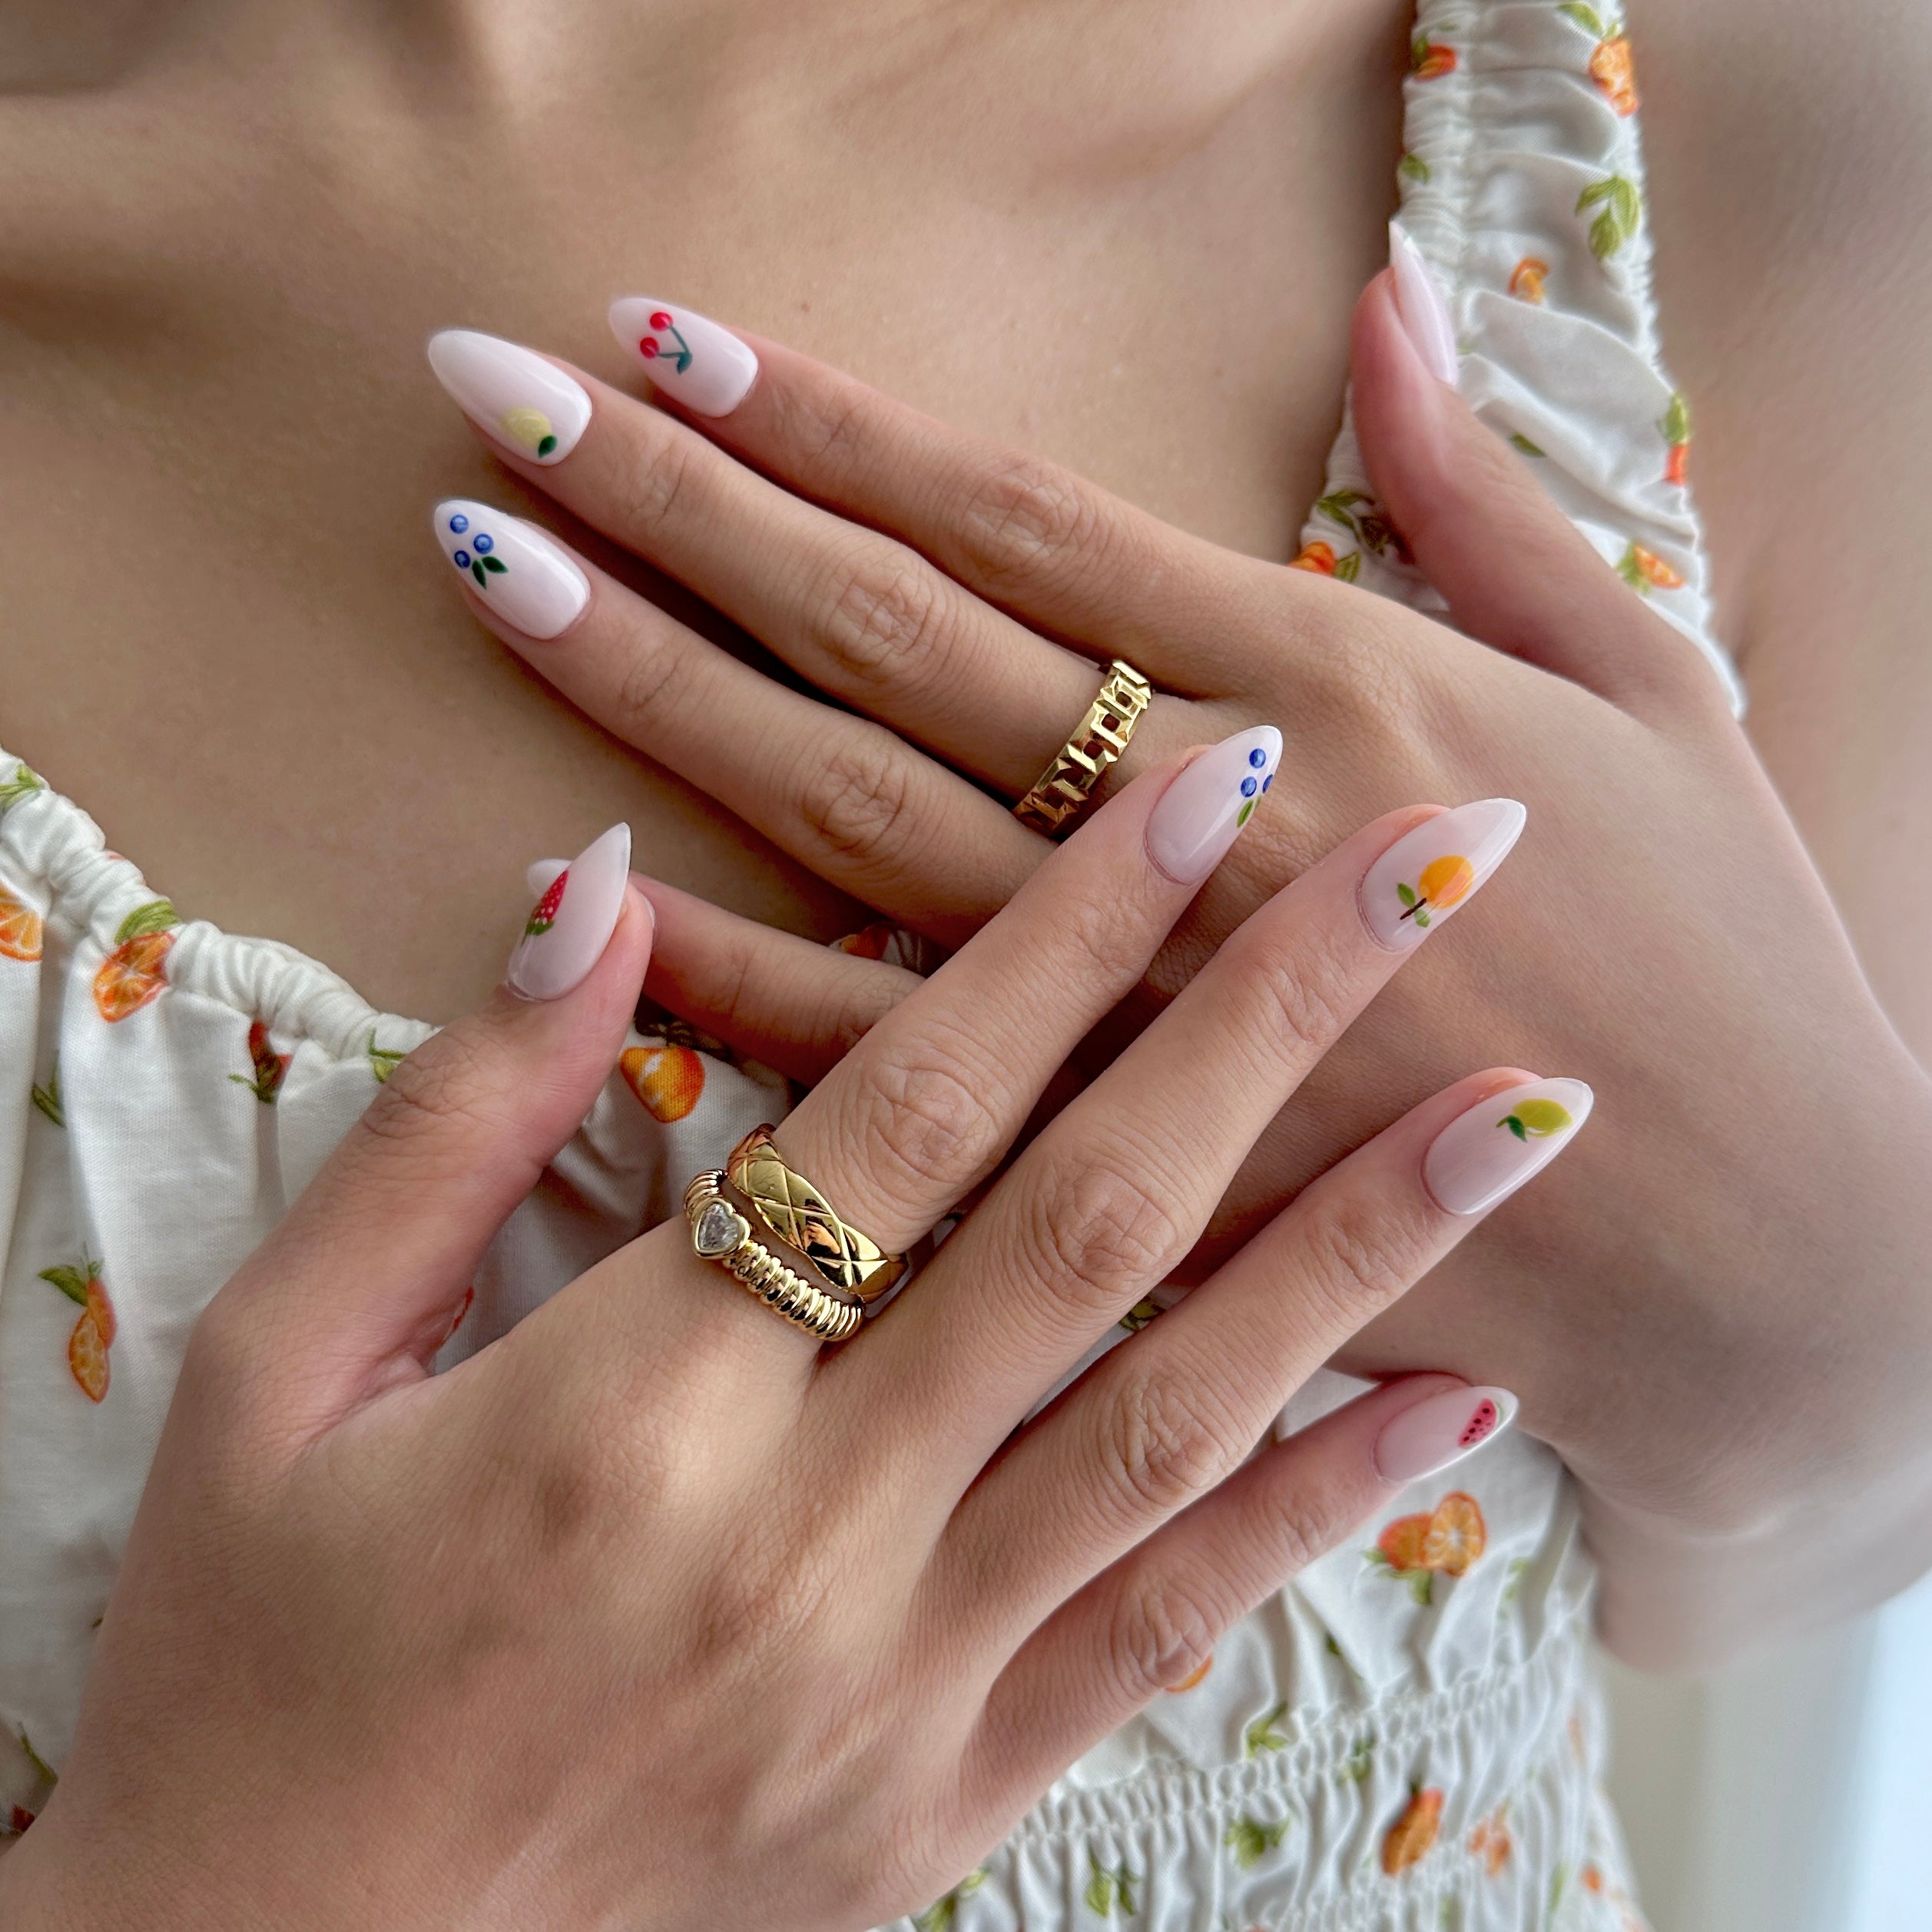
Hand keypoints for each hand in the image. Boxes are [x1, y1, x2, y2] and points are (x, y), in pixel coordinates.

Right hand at [0, 767, 1566, 1931]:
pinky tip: (1460, 1410)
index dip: (1072, 927)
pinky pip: (1171, 1634)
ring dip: (1372, 1246)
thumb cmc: (250, 1660)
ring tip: (1532, 1109)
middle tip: (1444, 865)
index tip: (1213, 784)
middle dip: (1280, 1019)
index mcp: (634, 1408)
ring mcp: (906, 1688)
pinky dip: (1323, 1513)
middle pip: (1098, 1227)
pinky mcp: (946, 1803)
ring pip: (1185, 1422)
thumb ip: (453, 1121)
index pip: (908, 1110)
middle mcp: (809, 1540)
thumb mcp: (277, 1367)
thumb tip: (593, 890)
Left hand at [419, 279, 1931, 1667]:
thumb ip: (1489, 499)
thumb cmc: (1731, 960)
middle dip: (680, 509)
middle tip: (496, 398)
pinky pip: (883, 1064)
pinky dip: (729, 982)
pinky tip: (588, 902)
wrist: (1768, 1265)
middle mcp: (1203, 831)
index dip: (834, 421)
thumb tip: (1385, 308)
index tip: (670, 333)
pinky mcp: (1112, 1159)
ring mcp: (1135, 1008)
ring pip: (842, 824)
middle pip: (886, 643)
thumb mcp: (1655, 688)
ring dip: (655, 696)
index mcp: (1334, 690)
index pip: (1021, 521)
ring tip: (497, 576)